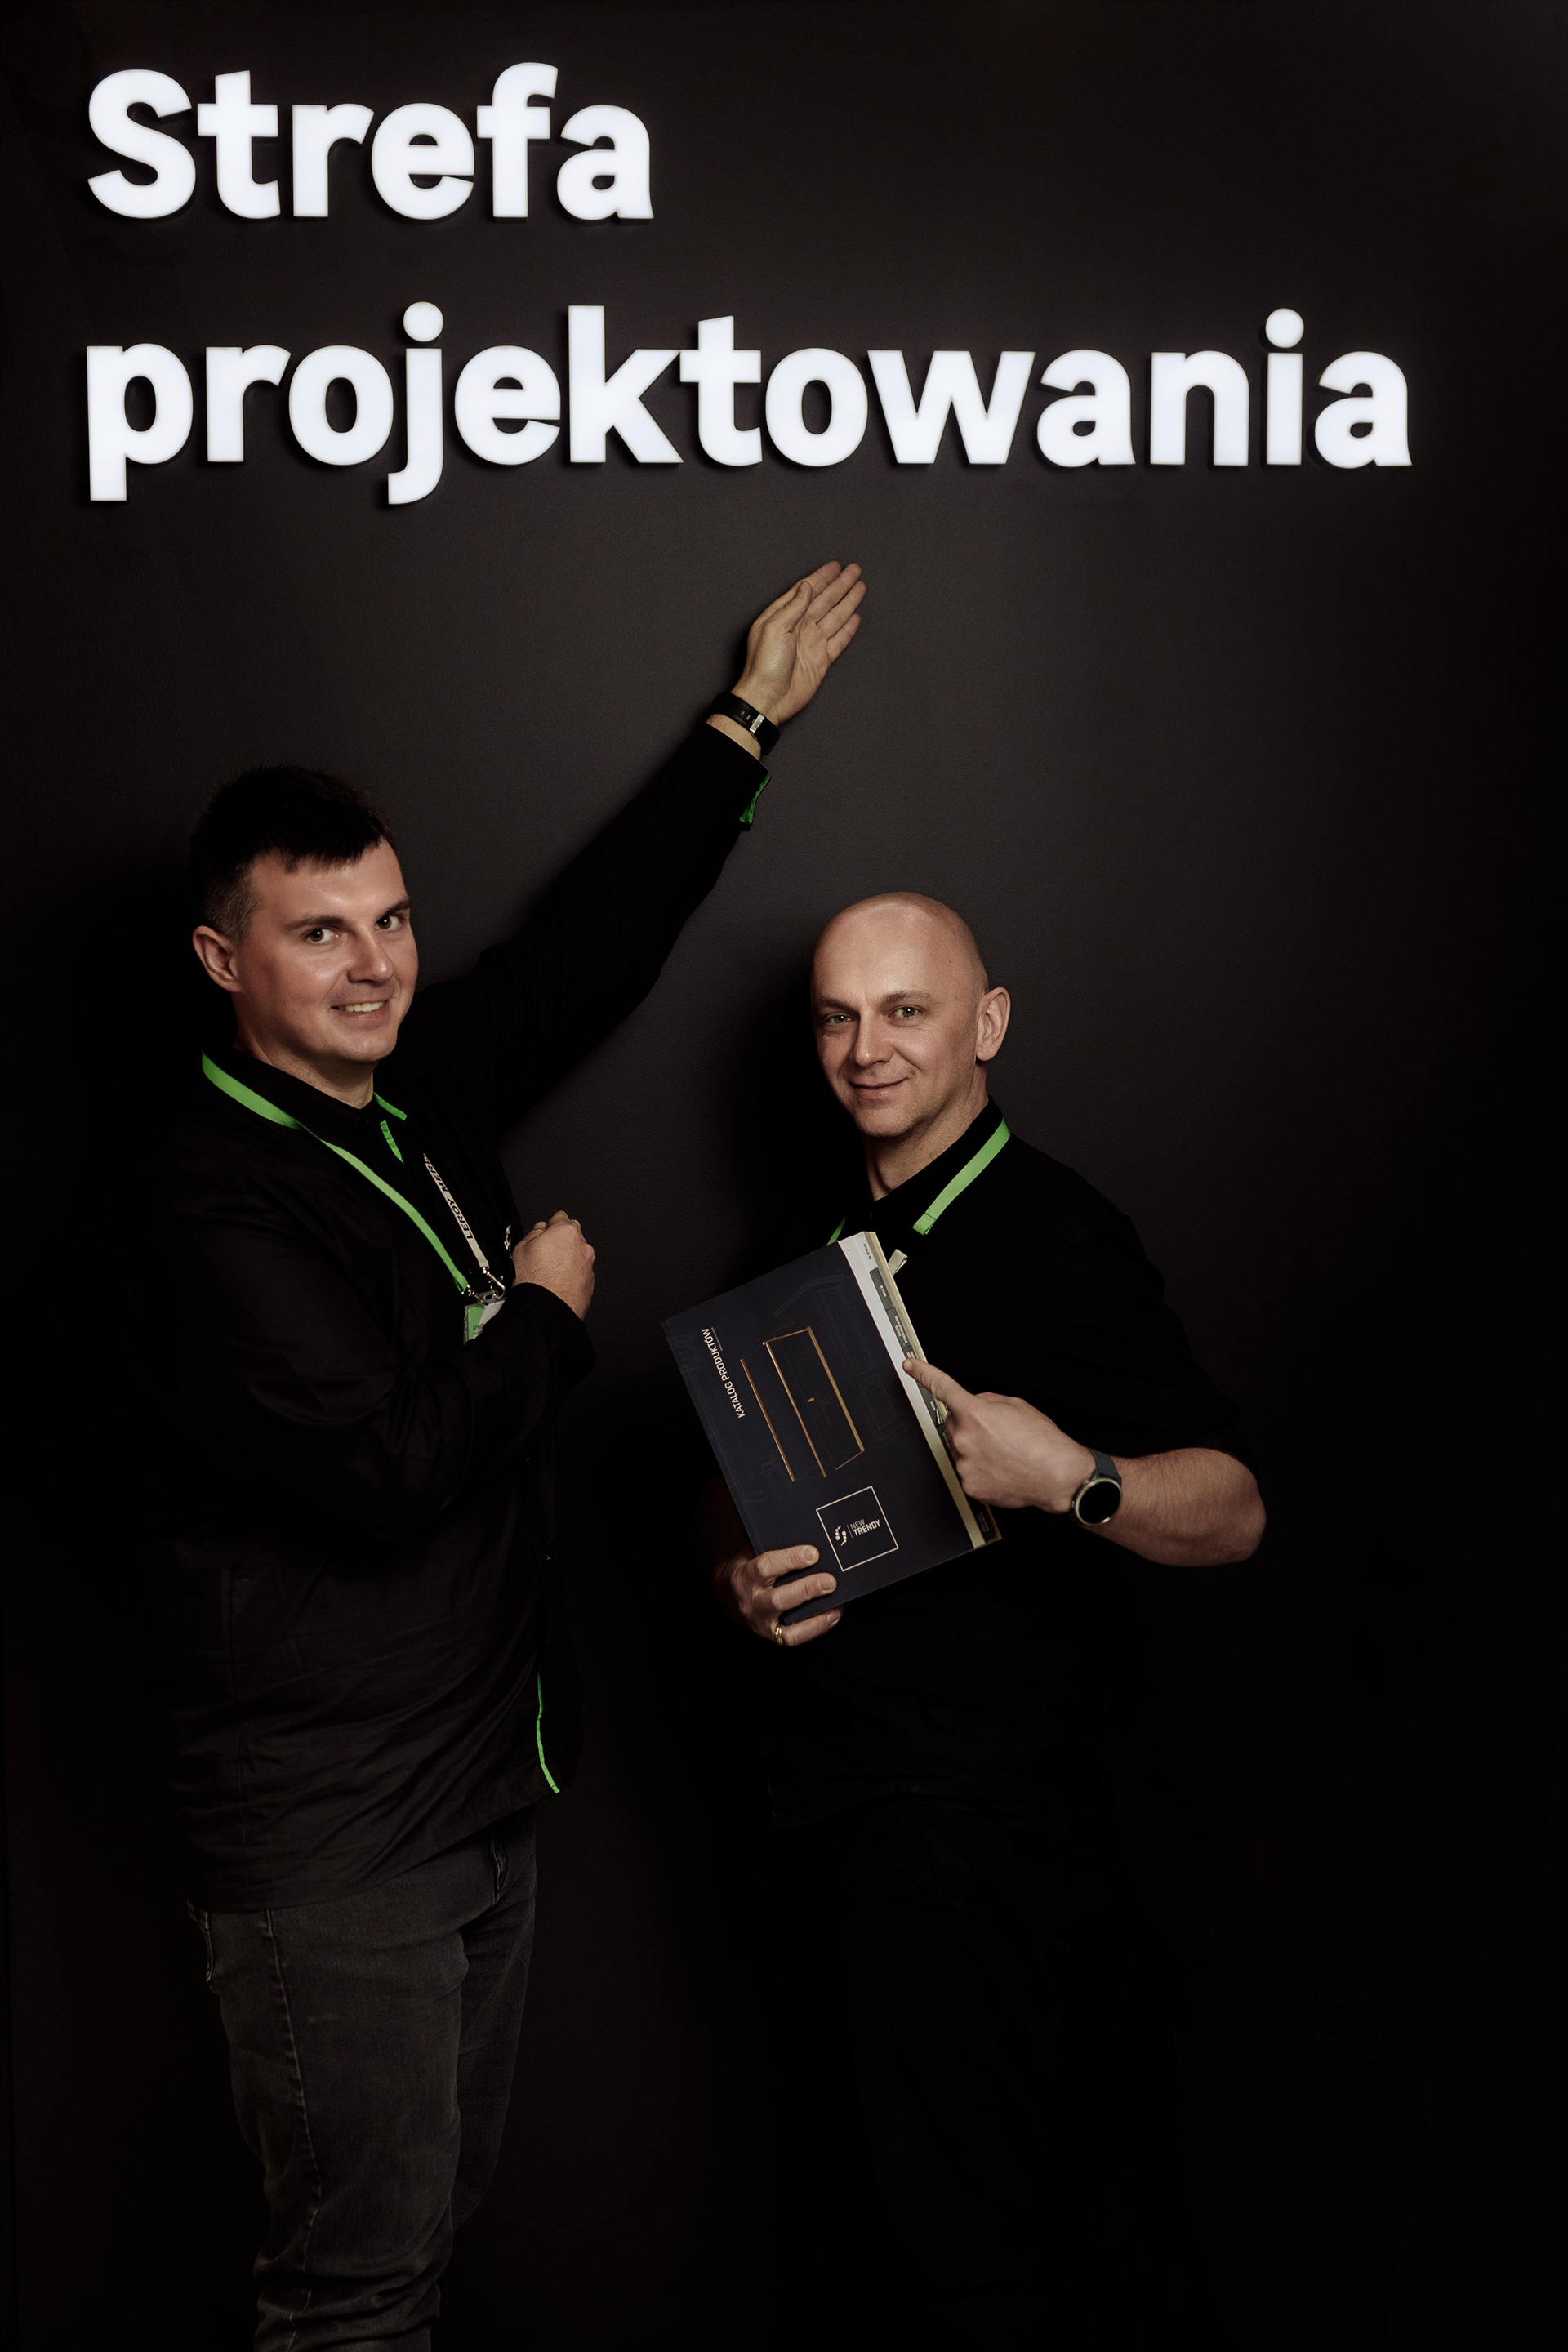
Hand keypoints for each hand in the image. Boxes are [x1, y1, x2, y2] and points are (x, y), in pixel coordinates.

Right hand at [512, 1211, 594, 1320]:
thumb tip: (541, 1228)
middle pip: (572, 1234)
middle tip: (546, 1253)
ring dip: (568, 1258)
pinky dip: (573, 1274)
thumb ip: (535, 1231)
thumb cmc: (535, 1280)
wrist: (547, 1308)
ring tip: (551, 1271)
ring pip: (578, 1254)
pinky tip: (559, 1282)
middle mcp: (582, 1246)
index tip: (546, 1231)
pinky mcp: (590, 1281)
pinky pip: (581, 1271)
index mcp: (566, 1232)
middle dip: (561, 1240)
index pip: (560, 1217)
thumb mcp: (522, 1247)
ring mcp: (588, 1264)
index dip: (549, 1225)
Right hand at [711, 1540, 840, 1647]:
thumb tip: (802, 1530)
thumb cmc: (746, 1568)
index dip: (790, 1559)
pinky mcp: (771, 1635)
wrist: (727, 1596)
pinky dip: (816, 1628)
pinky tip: (832, 1615)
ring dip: (816, 1613)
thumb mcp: (750, 1552)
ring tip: (836, 1600)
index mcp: (744, 1576)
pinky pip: (794, 1637)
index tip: (813, 1553)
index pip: (765, 1567)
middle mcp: (751, 1602)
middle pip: (778, 1599)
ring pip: (788, 1623)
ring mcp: (761, 1621)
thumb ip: (770, 1544)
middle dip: (807, 1589)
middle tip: (830, 1580)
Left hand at [729, 559, 865, 726]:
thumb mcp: (774, 627)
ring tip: (860, 587)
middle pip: (824, 600)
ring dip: (848, 601)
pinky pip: (838, 640)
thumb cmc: (764, 665)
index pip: (806, 590)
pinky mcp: (821, 660)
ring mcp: (811, 643)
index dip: (821, 577)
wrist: (768, 698)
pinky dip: (848, 628)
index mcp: (783, 616)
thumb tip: (806, 587)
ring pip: (835, 616)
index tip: (835, 566)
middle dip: (840, 585)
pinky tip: (855, 617)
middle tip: (854, 570)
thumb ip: (793, 606)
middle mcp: (799, 627)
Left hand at [903, 1358, 1095, 1513]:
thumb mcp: (1016, 1405)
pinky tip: (1000, 1468)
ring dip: (975, 1447)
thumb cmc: (1042, 1442)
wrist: (1057, 1476)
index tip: (910, 1366)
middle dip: (969, 1424)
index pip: (942, 1387)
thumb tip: (975, 1406)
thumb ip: (986, 1401)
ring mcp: (964, 1464)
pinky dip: (980, 1468)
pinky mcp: (969, 1485)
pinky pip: (967, 1470)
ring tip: (1003, 1453)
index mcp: (975, 1413)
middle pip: (953, 1423)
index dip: (923, 1373)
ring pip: (960, 1448)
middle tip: (995, 1433)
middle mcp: (964, 1438)